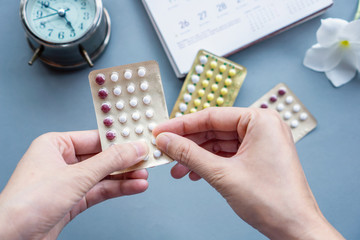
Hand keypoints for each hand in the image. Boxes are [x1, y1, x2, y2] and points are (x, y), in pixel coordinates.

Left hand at [0, 131, 148, 239]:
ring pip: (103, 175)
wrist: (12, 239)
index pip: (95, 138)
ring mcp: (68, 182)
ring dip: (125, 177)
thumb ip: (110, 161)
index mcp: (55, 145)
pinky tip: (135, 187)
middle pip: (102, 157)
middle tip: (146, 159)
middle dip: (125, 161)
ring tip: (144, 176)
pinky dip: (118, 189)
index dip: (119, 140)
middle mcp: (62, 161)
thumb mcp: (77, 176)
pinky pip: (100, 190)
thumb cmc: (27, 203)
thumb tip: (134, 148)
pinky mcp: (73, 200)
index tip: (140, 141)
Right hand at [153, 107, 343, 239]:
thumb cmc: (274, 201)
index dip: (182, 124)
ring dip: (196, 156)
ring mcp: (260, 142)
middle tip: (166, 150)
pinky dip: (209, 163)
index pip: (211, 116)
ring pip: (218, 143)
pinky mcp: (257, 157)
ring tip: (177, 167)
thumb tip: (167, 141)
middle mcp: (262, 127)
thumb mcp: (222, 174)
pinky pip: (226, 154)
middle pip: (213, 129)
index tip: (161, 131)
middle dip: (188, 143)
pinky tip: (194, 172)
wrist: (295, 229)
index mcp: (260, 120)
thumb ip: (190, 154)